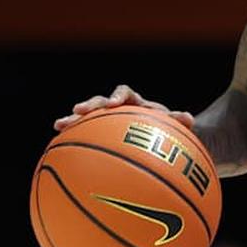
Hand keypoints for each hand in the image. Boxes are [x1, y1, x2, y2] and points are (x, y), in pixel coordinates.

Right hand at [53, 84, 194, 131]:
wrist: (165, 141)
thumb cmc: (171, 131)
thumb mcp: (177, 128)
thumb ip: (179, 122)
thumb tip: (188, 118)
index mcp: (137, 103)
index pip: (125, 93)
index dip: (118, 96)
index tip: (112, 104)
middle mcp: (121, 110)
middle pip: (101, 102)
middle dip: (89, 106)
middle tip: (75, 112)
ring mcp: (109, 123)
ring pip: (89, 119)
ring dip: (74, 121)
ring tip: (57, 128)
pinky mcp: (102, 136)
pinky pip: (87, 138)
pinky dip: (75, 143)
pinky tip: (60, 154)